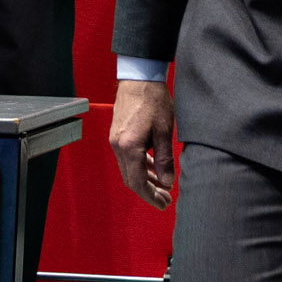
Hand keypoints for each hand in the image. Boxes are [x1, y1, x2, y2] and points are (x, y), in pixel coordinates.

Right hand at [108, 77, 176, 206]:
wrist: (138, 78)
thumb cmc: (153, 101)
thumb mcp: (164, 131)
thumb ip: (165, 159)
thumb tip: (166, 182)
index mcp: (129, 147)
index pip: (138, 182)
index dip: (151, 196)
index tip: (164, 204)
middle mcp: (118, 146)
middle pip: (131, 179)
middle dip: (148, 192)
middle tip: (166, 199)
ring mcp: (115, 141)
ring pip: (129, 169)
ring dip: (145, 179)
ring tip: (162, 186)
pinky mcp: (117, 135)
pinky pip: (127, 158)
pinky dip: (140, 166)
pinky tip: (153, 167)